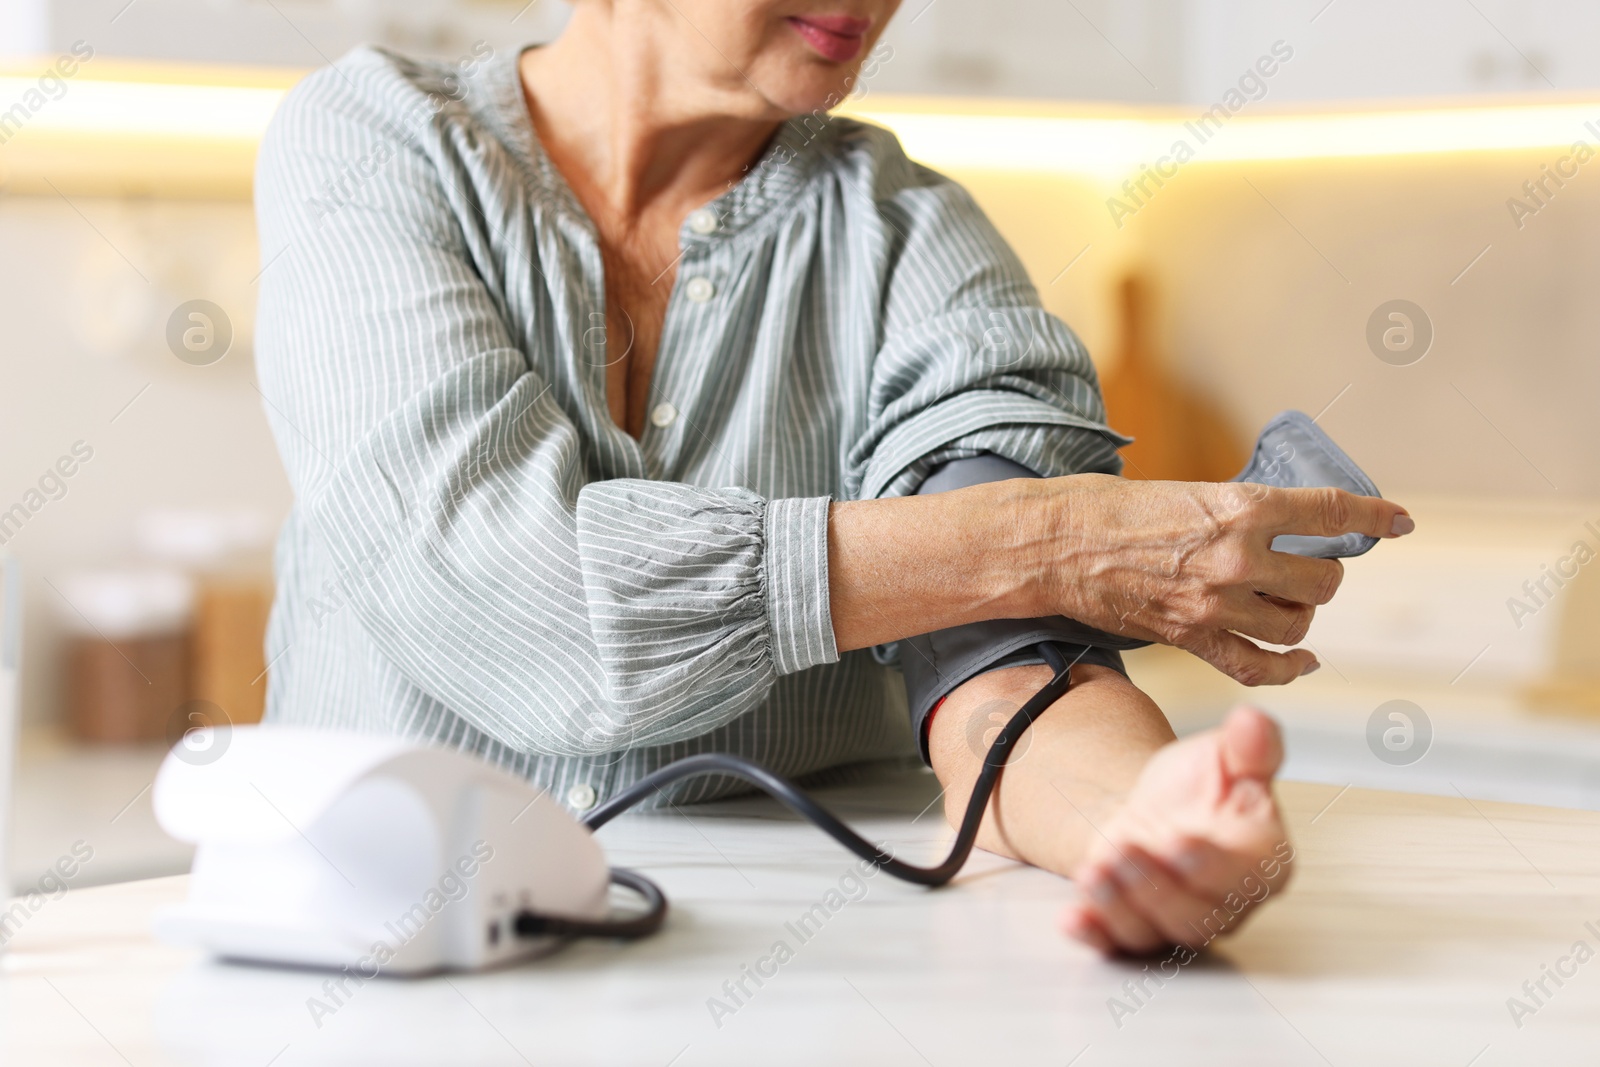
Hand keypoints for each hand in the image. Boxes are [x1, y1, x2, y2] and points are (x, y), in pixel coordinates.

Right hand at [1038, 475, 1412, 685]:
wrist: (1056, 543)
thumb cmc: (1113, 508)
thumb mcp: (1189, 490)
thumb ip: (1239, 512)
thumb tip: (1278, 528)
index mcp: (1241, 507)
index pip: (1331, 512)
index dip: (1374, 516)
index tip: (1398, 521)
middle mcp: (1239, 557)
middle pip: (1324, 579)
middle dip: (1325, 575)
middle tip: (1310, 568)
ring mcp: (1216, 603)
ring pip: (1298, 626)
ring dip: (1305, 617)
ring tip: (1290, 603)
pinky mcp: (1191, 637)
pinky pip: (1257, 666)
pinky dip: (1288, 670)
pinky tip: (1304, 662)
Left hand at [1059, 706, 1294, 955]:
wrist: (1155, 808)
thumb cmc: (1199, 789)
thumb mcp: (1224, 755)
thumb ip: (1248, 745)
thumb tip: (1253, 722)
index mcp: (1260, 861)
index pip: (1246, 876)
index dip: (1211, 864)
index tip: (1177, 841)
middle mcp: (1225, 902)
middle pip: (1197, 915)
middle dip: (1156, 887)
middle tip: (1124, 850)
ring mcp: (1178, 920)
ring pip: (1156, 931)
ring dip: (1121, 906)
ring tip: (1094, 870)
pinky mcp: (1135, 927)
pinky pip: (1117, 944)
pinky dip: (1095, 934)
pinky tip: (1072, 918)